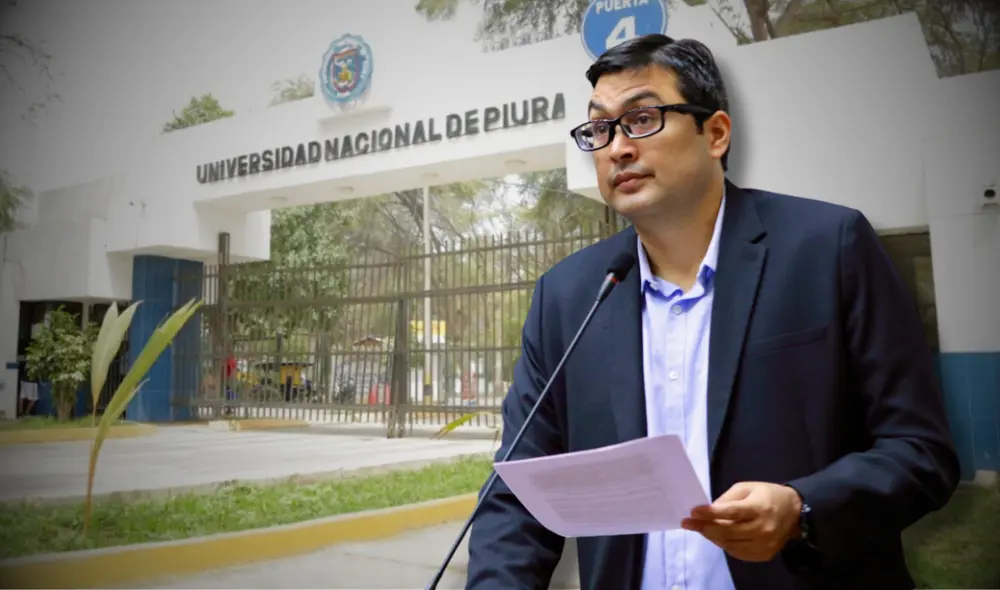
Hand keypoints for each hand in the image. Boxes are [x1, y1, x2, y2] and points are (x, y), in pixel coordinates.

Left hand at [681, 481, 801, 561]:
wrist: (795, 512)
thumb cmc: (767, 495)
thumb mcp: (747, 488)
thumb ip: (728, 499)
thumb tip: (708, 511)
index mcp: (759, 508)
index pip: (731, 512)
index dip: (710, 513)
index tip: (693, 512)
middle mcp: (763, 529)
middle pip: (728, 532)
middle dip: (704, 527)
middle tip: (688, 523)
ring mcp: (764, 544)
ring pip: (730, 545)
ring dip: (712, 536)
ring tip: (701, 528)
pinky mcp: (764, 554)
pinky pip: (737, 553)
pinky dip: (724, 545)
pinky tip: (717, 536)